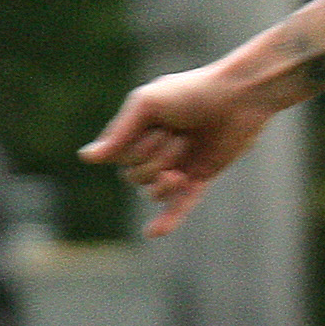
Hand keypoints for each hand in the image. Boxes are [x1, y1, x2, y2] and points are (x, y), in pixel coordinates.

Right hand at [81, 65, 279, 235]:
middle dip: (153, 157)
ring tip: (185, 148)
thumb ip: (119, 132)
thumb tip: (86, 158)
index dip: (130, 149)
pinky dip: (167, 220)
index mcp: (137, 132)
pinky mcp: (200, 177)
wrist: (238, 97)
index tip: (152, 128)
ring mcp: (176, 166)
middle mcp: (153, 151)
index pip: (115, 157)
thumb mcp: (147, 103)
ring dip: (166, 174)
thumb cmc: (191, 92)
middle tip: (177, 133)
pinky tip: (152, 233)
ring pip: (153, 192)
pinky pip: (180, 205)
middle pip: (133, 176)